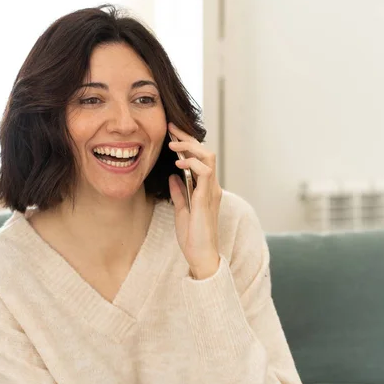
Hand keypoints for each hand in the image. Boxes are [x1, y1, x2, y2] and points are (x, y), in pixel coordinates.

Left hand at [167, 123, 222, 279]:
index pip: (199, 159)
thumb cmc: (193, 236)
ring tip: (173, 144)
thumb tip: (173, 176)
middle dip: (187, 138)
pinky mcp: (208, 198)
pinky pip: (205, 173)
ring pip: (208, 157)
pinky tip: (178, 163)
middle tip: (171, 128)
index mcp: (205, 188)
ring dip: (190, 147)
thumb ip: (179, 192)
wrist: (201, 255)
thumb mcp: (181, 210)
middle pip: (205, 152)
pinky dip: (192, 163)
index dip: (186, 144)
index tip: (171, 133)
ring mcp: (212, 191)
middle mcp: (211, 186)